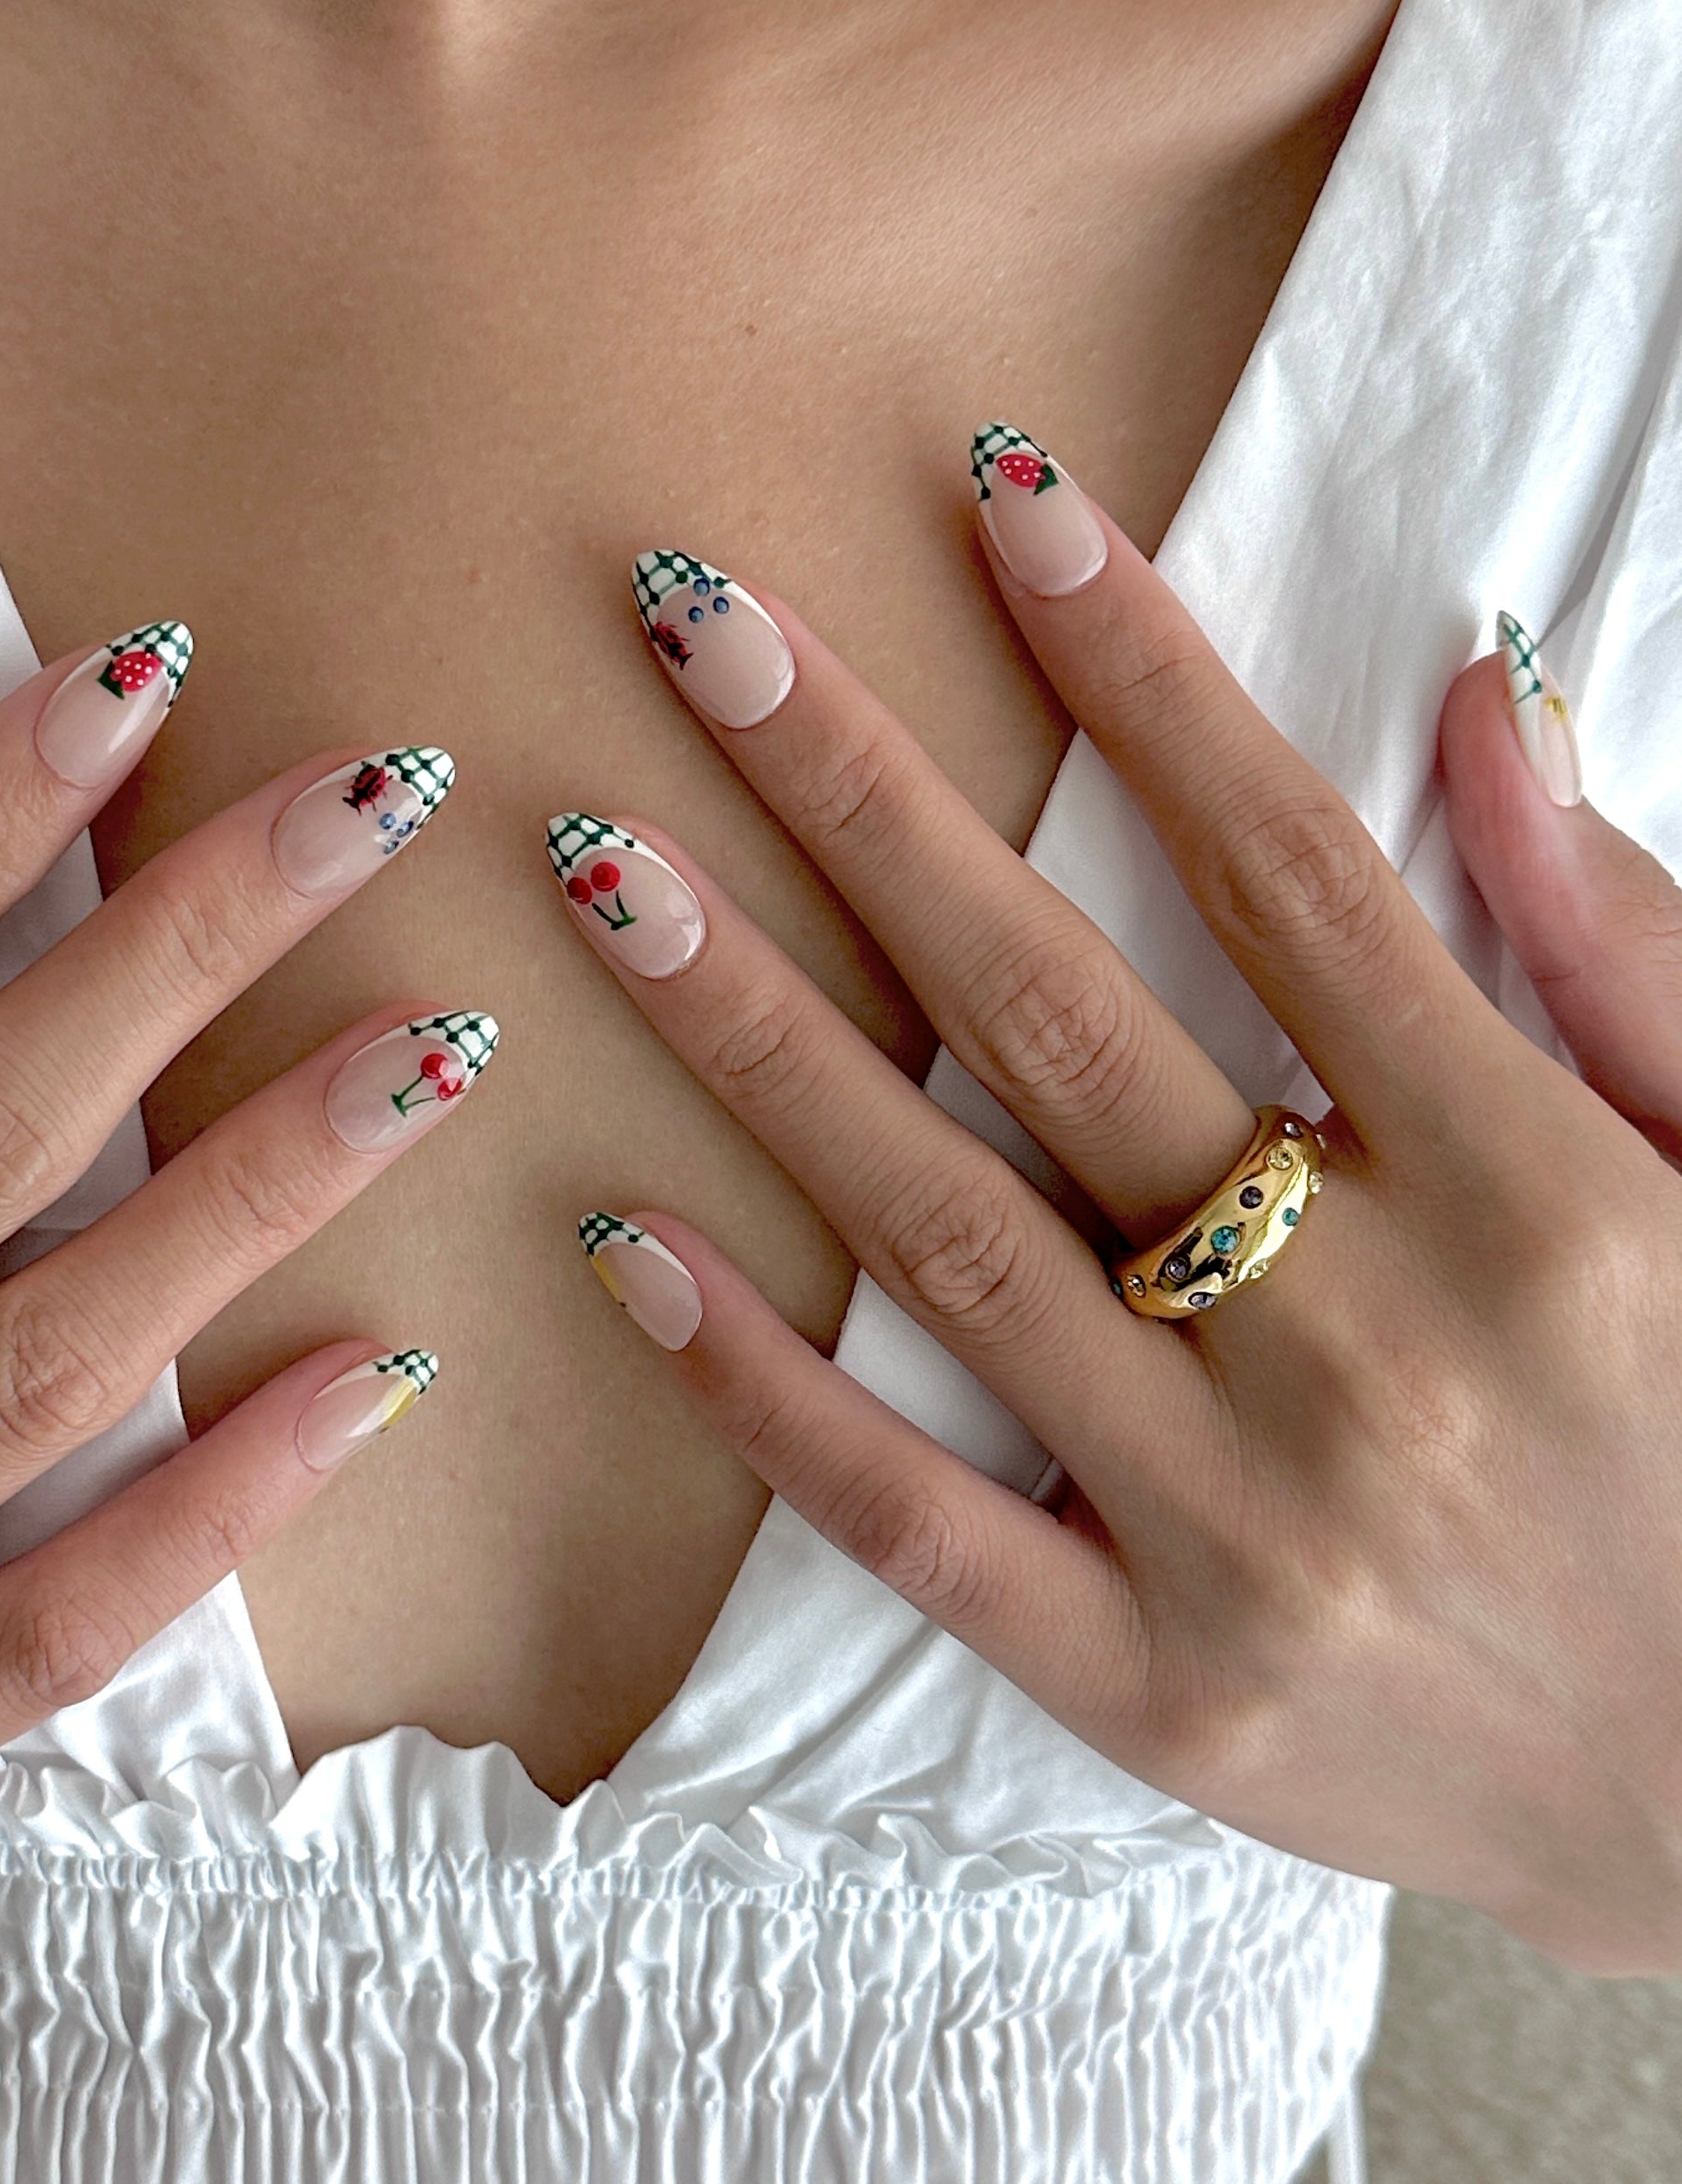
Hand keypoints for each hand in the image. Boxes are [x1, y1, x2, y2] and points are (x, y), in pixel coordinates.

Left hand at [557, 447, 1681, 1976]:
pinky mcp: (1148, 1684)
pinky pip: (913, 1520)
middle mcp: (1371, 1343)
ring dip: (759, 1038)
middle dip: (869, 800)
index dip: (1139, 668)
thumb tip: (1473, 694)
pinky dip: (761, 1387)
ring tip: (604, 873)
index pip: (1290, 868)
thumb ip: (1622, 943)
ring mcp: (1239, 1528)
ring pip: (947, 1239)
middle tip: (695, 624)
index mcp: (1537, 1194)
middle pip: (1063, 1015)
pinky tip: (621, 1242)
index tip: (999, 499)